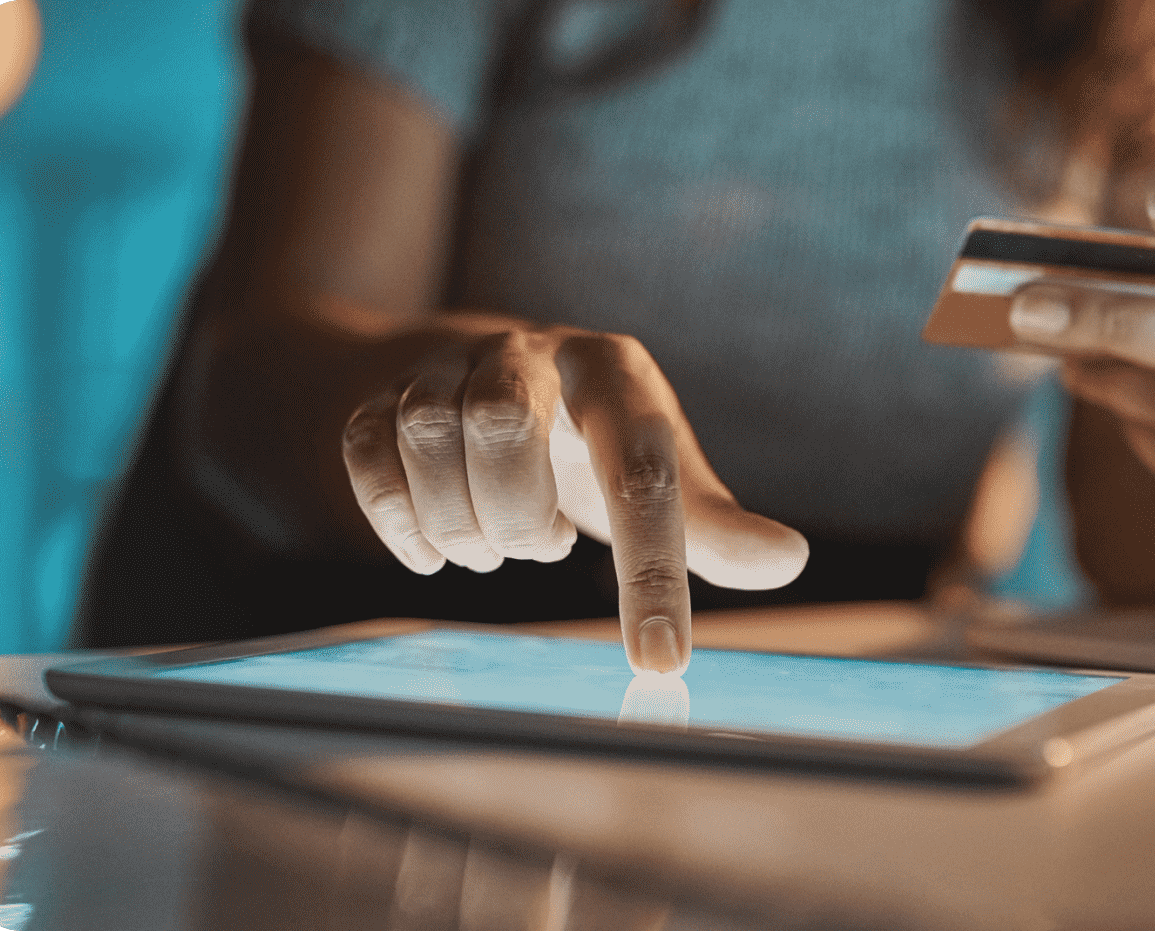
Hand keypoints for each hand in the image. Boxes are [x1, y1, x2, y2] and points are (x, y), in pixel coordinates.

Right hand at [340, 318, 808, 672]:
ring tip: (499, 543)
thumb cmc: (587, 442)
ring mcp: (445, 369)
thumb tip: (788, 559)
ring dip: (462, 523)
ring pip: (426, 436)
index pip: (636, 467)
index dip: (650, 568)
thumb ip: (710, 523)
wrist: (480, 378)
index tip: (659, 661)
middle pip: (500, 421)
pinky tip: (437, 549)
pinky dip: (398, 520)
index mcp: (611, 371)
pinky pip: (365, 453)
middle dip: (517, 515)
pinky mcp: (380, 396)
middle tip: (542, 546)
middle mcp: (527, 353)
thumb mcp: (655, 472)